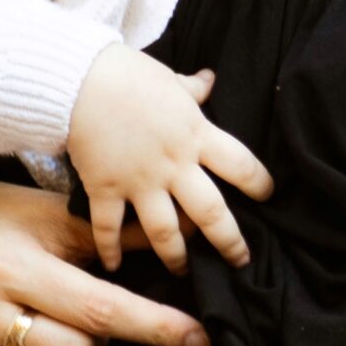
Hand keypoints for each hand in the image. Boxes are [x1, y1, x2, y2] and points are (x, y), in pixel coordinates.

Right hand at [67, 46, 273, 273]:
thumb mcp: (169, 79)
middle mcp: (174, 165)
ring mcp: (139, 181)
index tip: (267, 195)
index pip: (242, 166)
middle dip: (229, 242)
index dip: (259, 183)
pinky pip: (110, 227)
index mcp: (195, 135)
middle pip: (212, 214)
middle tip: (240, 260)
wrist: (78, 78)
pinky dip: (110, 249)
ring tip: (183, 271)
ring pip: (166, 232)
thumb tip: (210, 79)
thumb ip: (192, 88)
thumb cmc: (127, 74)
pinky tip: (113, 266)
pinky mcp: (105, 188)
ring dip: (176, 256)